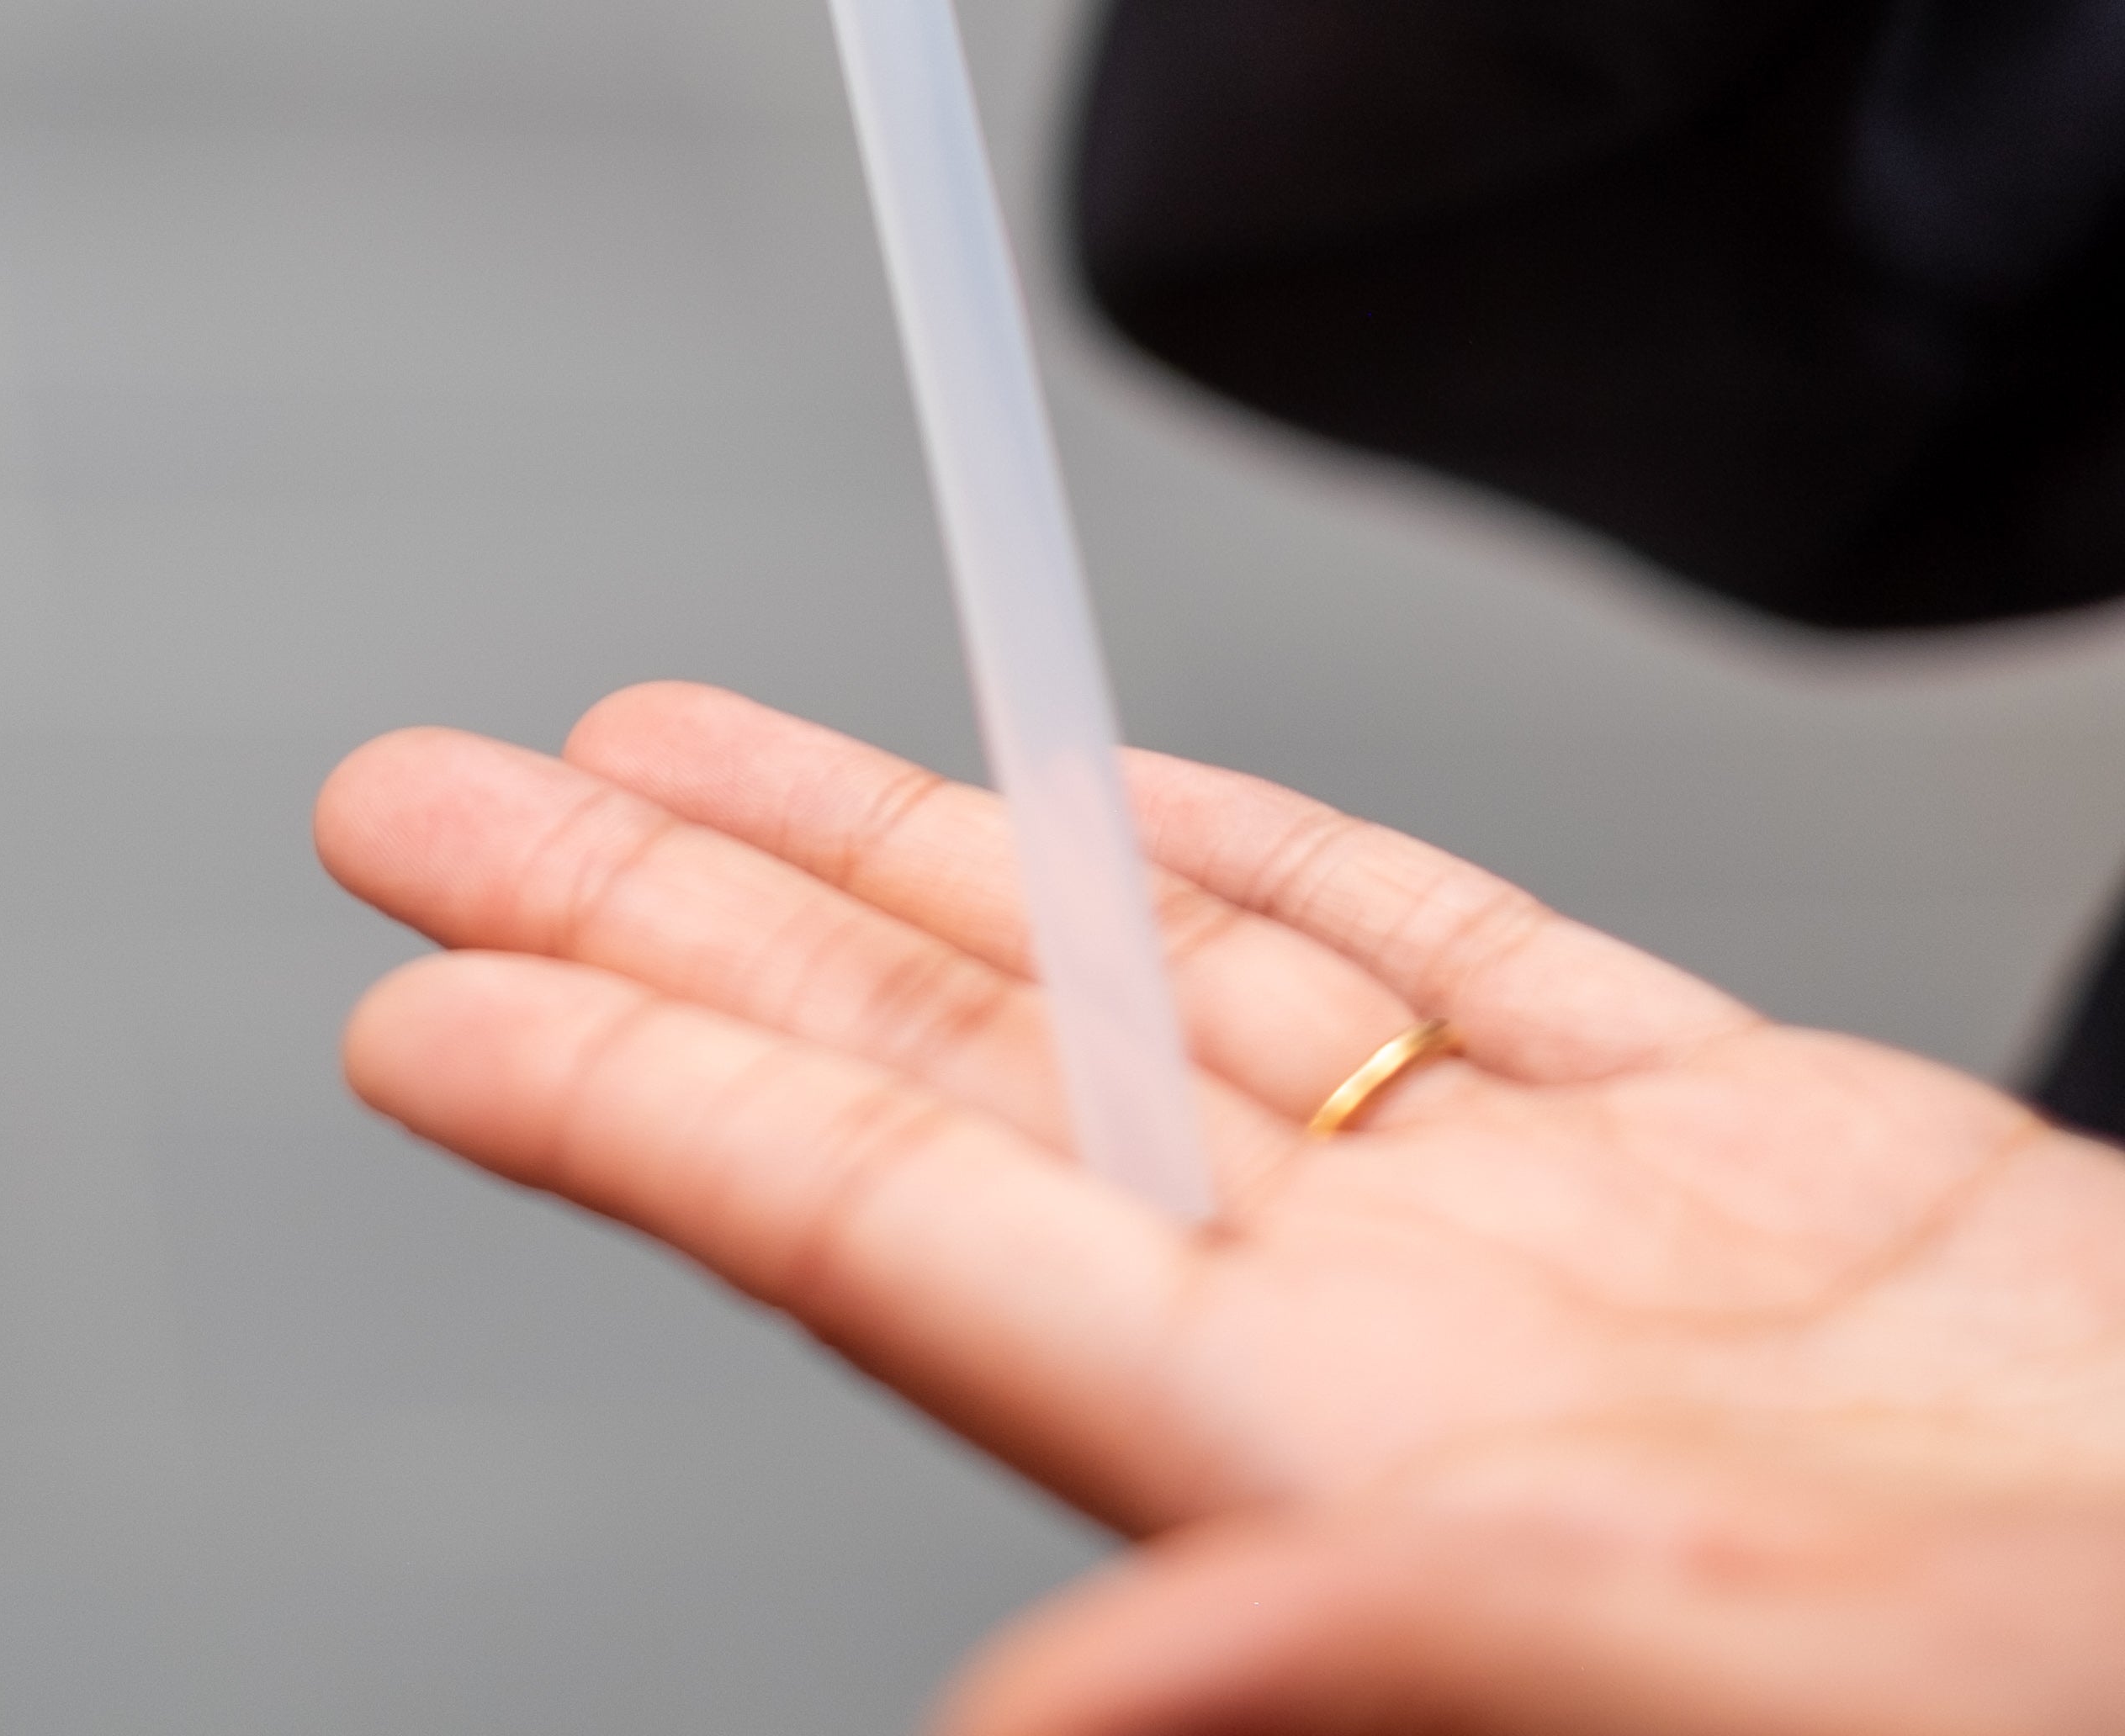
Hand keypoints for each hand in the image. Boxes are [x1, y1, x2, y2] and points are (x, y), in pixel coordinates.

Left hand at [318, 682, 2124, 1731]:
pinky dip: (1276, 858)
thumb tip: (1041, 1710)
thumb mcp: (1751, 1688)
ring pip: (1147, 983)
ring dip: (900, 847)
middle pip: (945, 1073)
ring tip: (665, 743)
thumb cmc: (2099, 1696)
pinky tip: (1107, 790)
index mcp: (1359, 1467)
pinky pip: (1448, 961)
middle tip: (426, 794)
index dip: (646, 1107)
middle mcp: (1405, 1343)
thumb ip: (1376, 1655)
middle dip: (673, 922)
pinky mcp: (1758, 1162)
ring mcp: (1568, 1240)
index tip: (424, 1007)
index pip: (899, 1239)